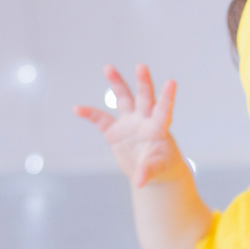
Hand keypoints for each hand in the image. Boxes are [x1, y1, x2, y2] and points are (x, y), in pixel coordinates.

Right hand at [74, 64, 179, 187]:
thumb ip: (147, 172)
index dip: (167, 97)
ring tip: (108, 67)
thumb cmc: (161, 167)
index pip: (164, 110)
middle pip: (144, 97)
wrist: (151, 171)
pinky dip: (89, 114)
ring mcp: (129, 123)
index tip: (172, 82)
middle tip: (141, 66)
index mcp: (158, 128)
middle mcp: (144, 120)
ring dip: (117, 83)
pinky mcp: (115, 131)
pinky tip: (77, 109)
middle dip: (143, 82)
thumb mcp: (157, 170)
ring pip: (123, 99)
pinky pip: (100, 120)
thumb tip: (138, 181)